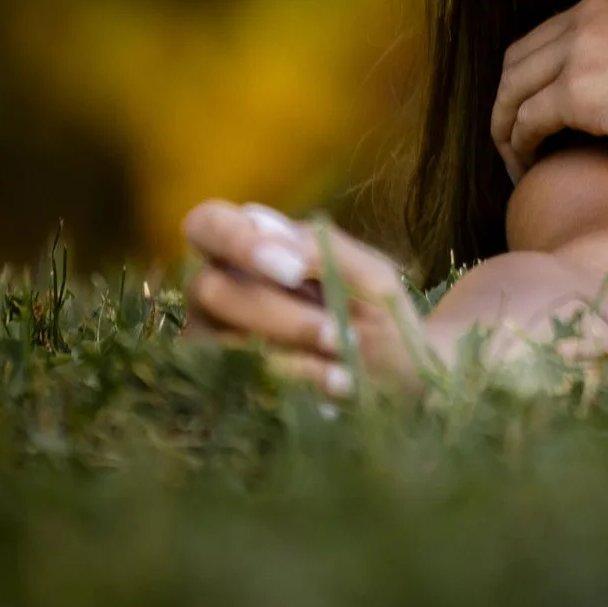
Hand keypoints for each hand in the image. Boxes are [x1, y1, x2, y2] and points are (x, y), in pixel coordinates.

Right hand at [180, 201, 435, 395]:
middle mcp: (220, 285)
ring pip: (220, 341)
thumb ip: (321, 247)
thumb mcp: (369, 275)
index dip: (237, 244)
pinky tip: (335, 382)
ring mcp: (213, 336)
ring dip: (290, 354)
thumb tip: (265, 230)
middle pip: (209, 290)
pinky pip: (239, 379)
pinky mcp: (222, 378)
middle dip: (279, 317)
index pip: (208, 224)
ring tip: (347, 364)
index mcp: (254, 243)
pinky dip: (295, 380)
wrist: (399, 378)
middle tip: (337, 335)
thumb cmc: (378, 312)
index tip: (293, 272)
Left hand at [490, 0, 607, 181]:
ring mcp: (579, 49)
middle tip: (517, 140)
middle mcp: (588, 13)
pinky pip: (523, 122)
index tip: (544, 111)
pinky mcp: (577, 91)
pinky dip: (518, 148)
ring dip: (505, 129)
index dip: (537, 75)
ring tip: (517, 164)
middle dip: (509, 100)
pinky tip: (530, 172)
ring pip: (511, 90)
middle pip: (519, 58)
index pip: (551, 33)